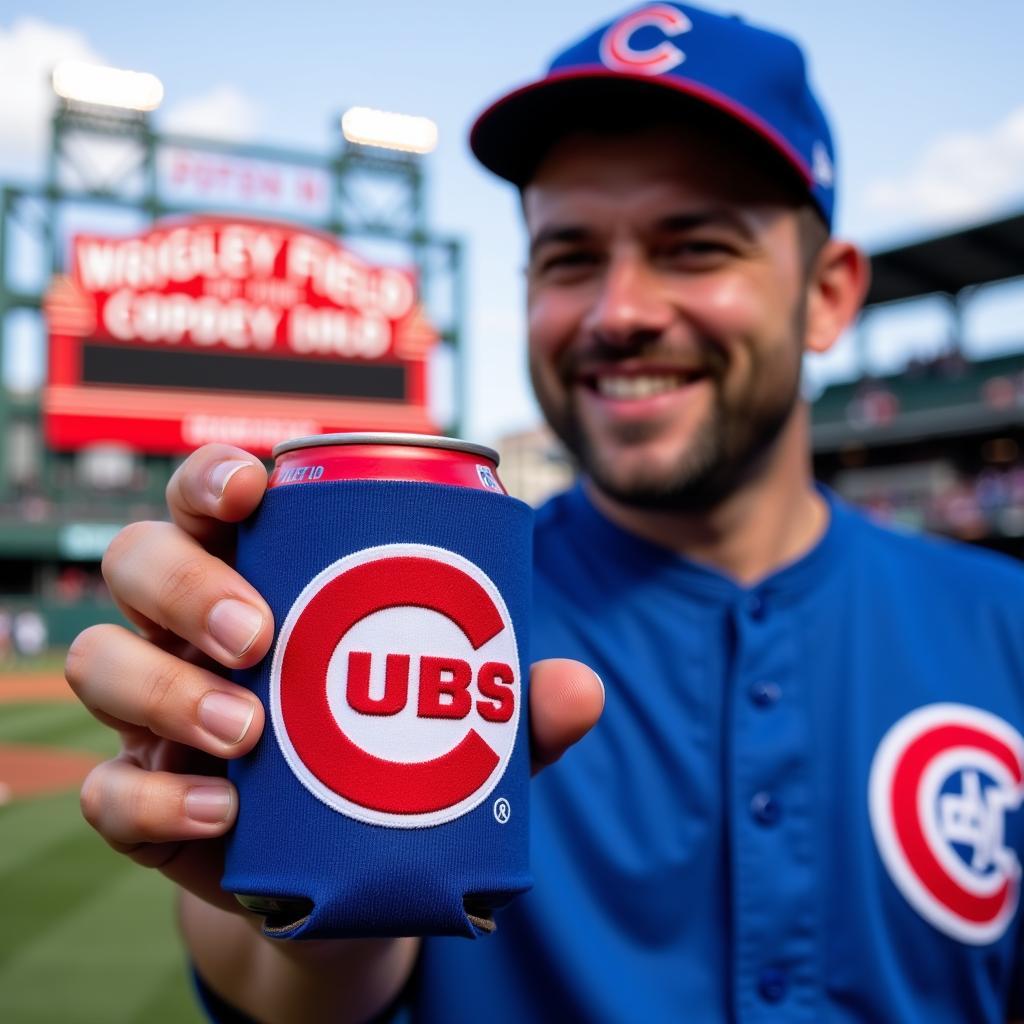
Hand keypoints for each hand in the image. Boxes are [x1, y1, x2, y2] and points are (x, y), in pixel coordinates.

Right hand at [66, 443, 603, 917]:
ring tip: (250, 732)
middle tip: (262, 636)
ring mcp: (156, 713)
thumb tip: (579, 686)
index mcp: (258, 573)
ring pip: (102, 661)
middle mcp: (189, 628)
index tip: (253, 487)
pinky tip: (221, 812)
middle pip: (137, 561)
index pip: (208, 498)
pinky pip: (107, 793)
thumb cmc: (399, 756)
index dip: (212, 475)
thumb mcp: (463, 727)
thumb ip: (514, 706)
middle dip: (186, 584)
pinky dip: (152, 801)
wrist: (351, 869)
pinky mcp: (148, 799)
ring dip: (165, 687)